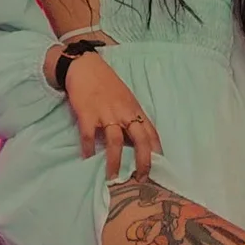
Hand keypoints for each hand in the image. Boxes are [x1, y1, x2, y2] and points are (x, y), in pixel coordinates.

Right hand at [63, 52, 162, 180]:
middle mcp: (123, 112)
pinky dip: (88, 150)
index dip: (156, 150)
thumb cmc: (106, 83)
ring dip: (115, 162)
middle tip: (142, 179)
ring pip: (115, 142)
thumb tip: (135, 140)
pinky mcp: (87, 113)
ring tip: (113, 177)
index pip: (151, 132)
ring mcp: (105, 113)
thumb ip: (131, 116)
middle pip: (140, 139)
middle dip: (143, 161)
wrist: (85, 66)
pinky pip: (88, 136)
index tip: (160, 167)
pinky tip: (87, 159)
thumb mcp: (125, 98)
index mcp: (134, 109)